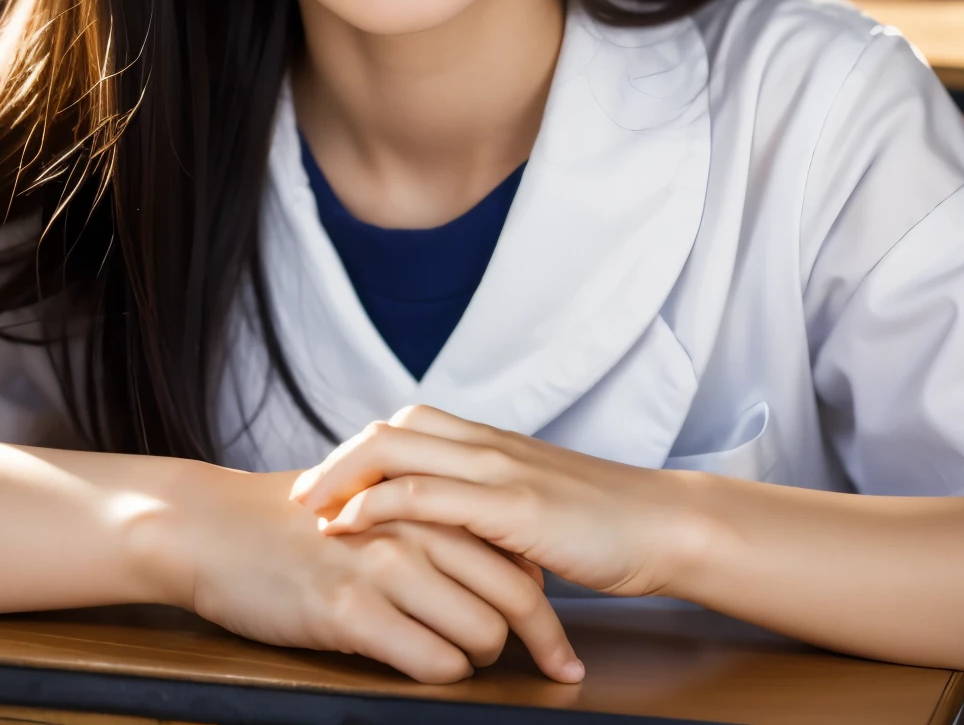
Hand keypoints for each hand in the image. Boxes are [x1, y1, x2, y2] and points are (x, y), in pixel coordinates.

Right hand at [168, 462, 582, 684]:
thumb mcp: (372, 503)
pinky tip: (425, 666)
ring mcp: (383, 566)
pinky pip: (431, 661)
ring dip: (482, 659)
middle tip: (546, 665)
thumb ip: (429, 520)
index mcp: (424, 495)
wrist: (214, 529)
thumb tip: (490, 562)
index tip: (556, 631)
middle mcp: (414, 525)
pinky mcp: (350, 610)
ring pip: (480, 632)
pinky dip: (443, 674)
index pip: (515, 550)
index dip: (545, 598)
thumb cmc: (291, 523)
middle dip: (538, 640)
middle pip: (515, 593)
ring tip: (465, 661)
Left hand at [290, 405, 695, 599]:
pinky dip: (378, 505)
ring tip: (310, 514)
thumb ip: (493, 510)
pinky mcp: (511, 506)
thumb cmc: (605, 526)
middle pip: (389, 429)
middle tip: (300, 497)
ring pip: (396, 450)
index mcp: (492, 443)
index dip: (358, 449)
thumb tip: (453, 537)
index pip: (407, 425)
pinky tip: (353, 527)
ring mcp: (498, 470)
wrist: (663, 527)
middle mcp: (487, 444)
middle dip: (335, 460)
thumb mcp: (536, 510)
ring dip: (341, 479)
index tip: (327, 484)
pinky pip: (426, 495)